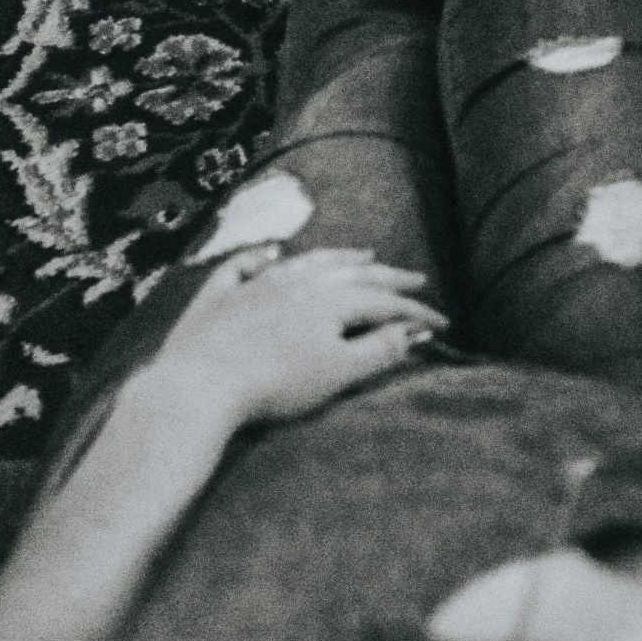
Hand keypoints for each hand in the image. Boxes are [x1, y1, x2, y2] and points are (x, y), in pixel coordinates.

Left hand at [153, 246, 447, 427]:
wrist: (198, 385)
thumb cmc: (276, 384)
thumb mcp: (339, 372)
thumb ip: (380, 350)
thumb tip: (415, 331)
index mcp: (331, 300)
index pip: (384, 302)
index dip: (417, 312)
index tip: (443, 323)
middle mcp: (297, 282)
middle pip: (351, 273)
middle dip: (387, 277)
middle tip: (416, 278)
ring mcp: (254, 285)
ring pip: (305, 262)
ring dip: (337, 257)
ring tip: (361, 255)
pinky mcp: (217, 298)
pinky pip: (243, 268)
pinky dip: (261, 259)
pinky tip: (269, 255)